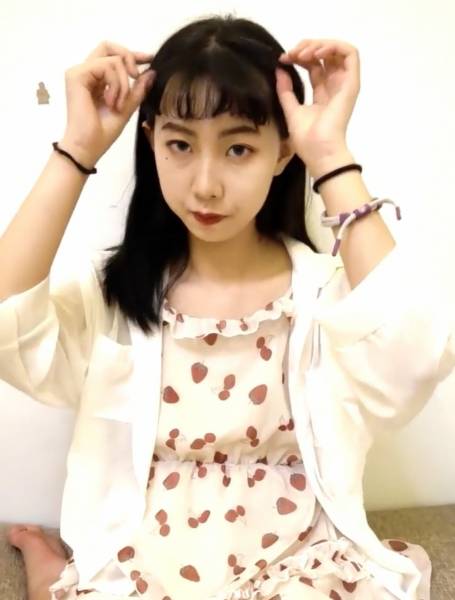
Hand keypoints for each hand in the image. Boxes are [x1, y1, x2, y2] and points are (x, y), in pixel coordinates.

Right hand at [61, 40, 155, 166]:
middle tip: (136, 77)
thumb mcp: (127, 108)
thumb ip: (137, 90)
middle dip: (129, 58)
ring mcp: (79, 72)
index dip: (132, 54)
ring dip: (123, 83)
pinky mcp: (76, 75)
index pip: (112, 56)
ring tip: (118, 104)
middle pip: (109, 47)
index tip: (150, 59)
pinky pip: (106, 66)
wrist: (88, 148)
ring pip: (112, 59)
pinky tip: (111, 102)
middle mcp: (86, 73)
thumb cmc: (103, 134)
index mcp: (96, 80)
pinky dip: (115, 84)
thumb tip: (151, 72)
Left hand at [275, 39, 359, 172]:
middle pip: (325, 56)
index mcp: (322, 94)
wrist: (320, 151)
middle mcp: (334, 86)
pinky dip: (333, 47)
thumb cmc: (307, 139)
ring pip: (338, 51)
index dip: (299, 57)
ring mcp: (344, 84)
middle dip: (306, 48)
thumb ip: (286, 92)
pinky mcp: (351, 83)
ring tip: (302, 54)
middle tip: (291, 54)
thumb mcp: (291, 110)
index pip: (313, 66)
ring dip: (319, 45)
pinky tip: (316, 54)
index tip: (283, 59)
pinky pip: (350, 53)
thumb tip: (280, 70)